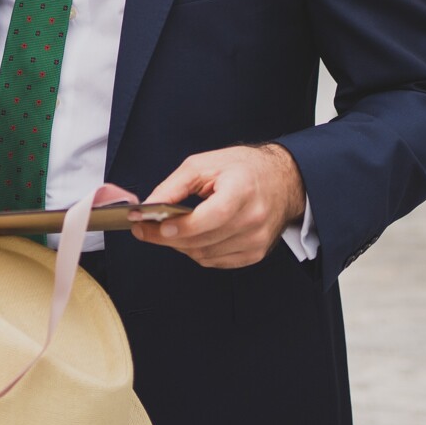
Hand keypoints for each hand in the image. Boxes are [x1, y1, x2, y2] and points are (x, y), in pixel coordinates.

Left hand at [129, 144, 306, 269]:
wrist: (282, 180)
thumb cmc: (243, 169)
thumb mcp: (204, 163)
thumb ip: (174, 185)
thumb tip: (149, 206)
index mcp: (243, 189)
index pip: (212, 216)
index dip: (182, 226)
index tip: (154, 226)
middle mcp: (253, 218)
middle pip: (203, 239)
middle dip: (166, 237)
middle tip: (143, 228)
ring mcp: (256, 240)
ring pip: (204, 254)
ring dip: (180, 245)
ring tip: (166, 230)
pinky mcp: (255, 253)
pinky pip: (215, 261)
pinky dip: (197, 251)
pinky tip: (191, 237)